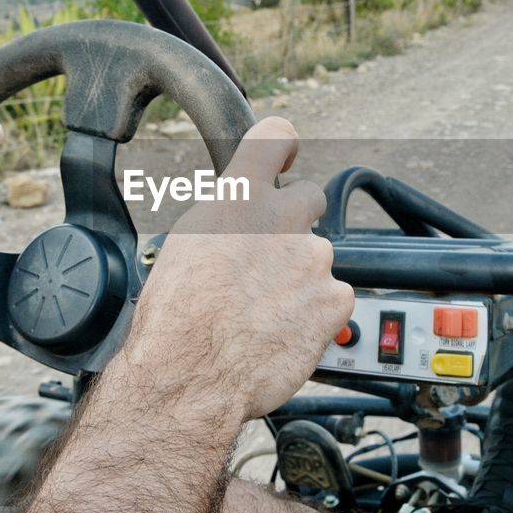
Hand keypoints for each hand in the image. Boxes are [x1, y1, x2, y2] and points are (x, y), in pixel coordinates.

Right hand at [121, 117, 354, 423]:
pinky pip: (334, 297)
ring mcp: (314, 257)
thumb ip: (224, 217)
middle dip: (293, 224)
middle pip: (307, 199)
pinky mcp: (335, 298)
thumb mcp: (184, 244)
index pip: (274, 138)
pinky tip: (283, 330)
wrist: (192, 374)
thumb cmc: (176, 317)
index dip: (282, 146)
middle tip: (266, 262)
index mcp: (239, 197)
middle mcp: (283, 217)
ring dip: (299, 277)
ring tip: (264, 311)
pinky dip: (315, 313)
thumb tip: (236, 218)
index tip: (285, 156)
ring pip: (317, 258)